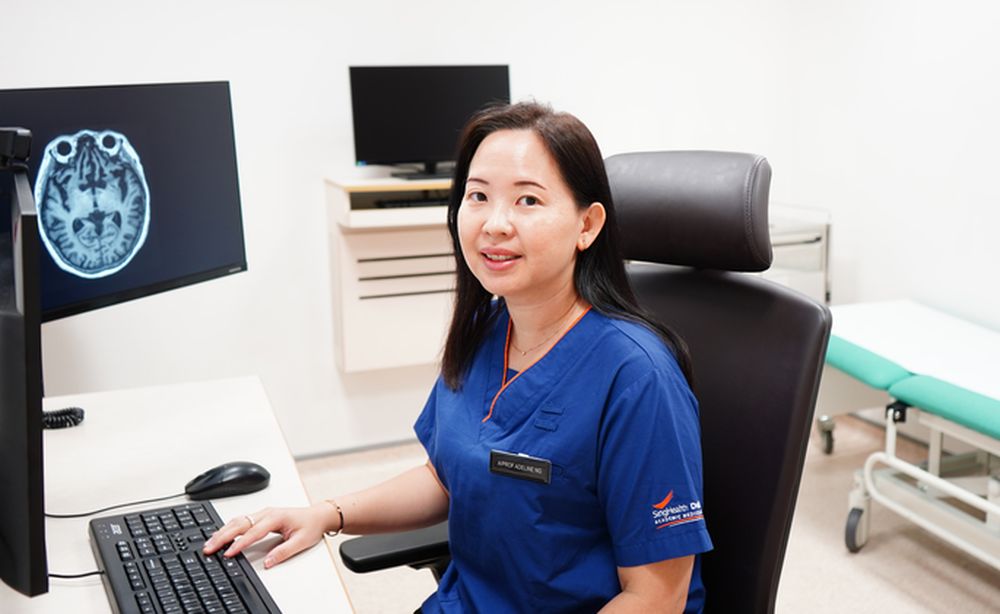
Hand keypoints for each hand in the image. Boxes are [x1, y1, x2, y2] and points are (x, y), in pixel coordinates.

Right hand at [202, 503, 335, 568]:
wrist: (318, 515)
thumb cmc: (310, 526)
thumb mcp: (301, 541)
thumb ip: (284, 552)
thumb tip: (268, 562)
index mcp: (276, 517)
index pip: (253, 532)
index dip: (240, 543)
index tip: (228, 553)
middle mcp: (267, 513)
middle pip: (240, 523)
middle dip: (223, 536)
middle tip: (209, 548)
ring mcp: (263, 513)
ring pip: (238, 520)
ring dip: (222, 531)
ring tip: (209, 543)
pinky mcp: (261, 515)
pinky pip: (241, 520)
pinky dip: (228, 528)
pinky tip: (220, 535)